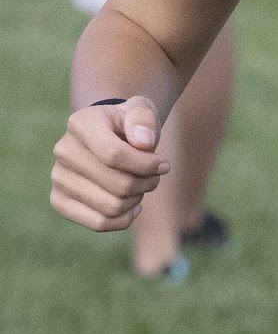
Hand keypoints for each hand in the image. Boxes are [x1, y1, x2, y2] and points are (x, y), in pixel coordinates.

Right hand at [50, 97, 168, 232]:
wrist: (107, 136)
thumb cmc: (128, 124)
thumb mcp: (142, 110)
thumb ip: (144, 118)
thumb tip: (143, 142)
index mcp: (81, 124)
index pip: (114, 155)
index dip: (146, 165)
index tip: (163, 164)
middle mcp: (63, 151)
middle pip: (117, 184)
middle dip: (146, 183)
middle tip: (155, 176)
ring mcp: (58, 178)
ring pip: (110, 206)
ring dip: (136, 199)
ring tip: (142, 186)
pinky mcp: (59, 201)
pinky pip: (98, 223)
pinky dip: (123, 219)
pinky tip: (133, 206)